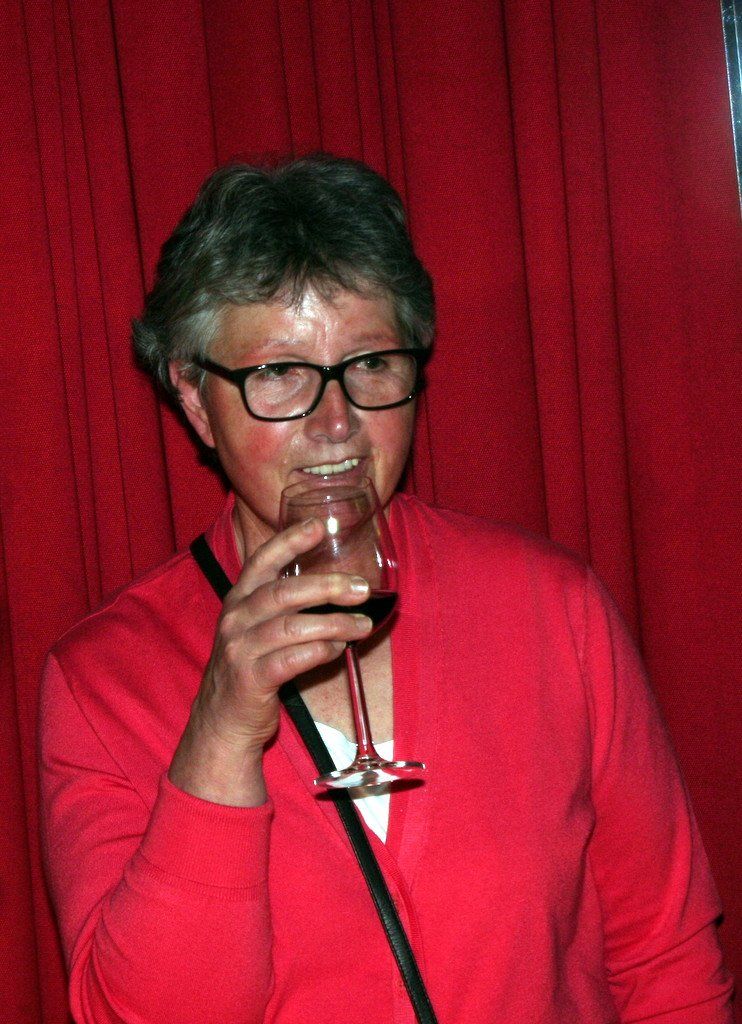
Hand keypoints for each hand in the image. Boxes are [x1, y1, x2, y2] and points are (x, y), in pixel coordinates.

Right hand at [169, 518, 372, 805]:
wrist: (223, 719)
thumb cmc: (252, 665)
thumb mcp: (259, 627)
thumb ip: (288, 606)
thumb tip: (343, 588)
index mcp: (239, 600)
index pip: (262, 560)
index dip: (290, 541)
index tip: (319, 525)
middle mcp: (236, 619)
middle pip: (283, 592)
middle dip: (327, 586)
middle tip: (362, 587)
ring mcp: (240, 649)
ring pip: (291, 626)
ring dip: (334, 624)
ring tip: (363, 624)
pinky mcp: (251, 679)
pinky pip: (291, 660)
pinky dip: (319, 652)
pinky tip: (338, 650)